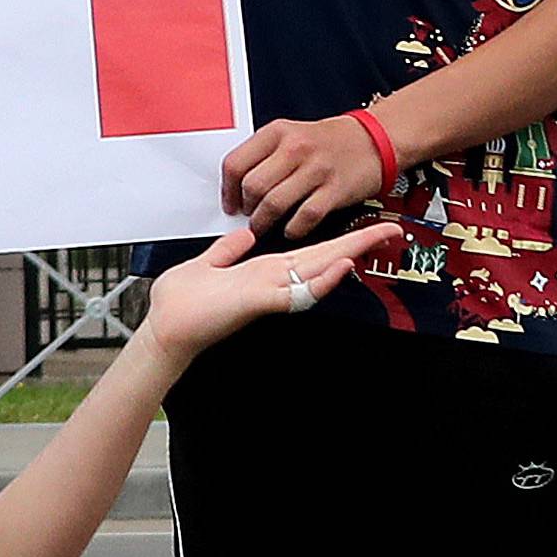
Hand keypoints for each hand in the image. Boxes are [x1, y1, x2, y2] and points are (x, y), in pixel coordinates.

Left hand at [140, 222, 403, 367]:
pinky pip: (296, 293)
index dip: (337, 240)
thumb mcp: (206, 265)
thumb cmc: (182, 304)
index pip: (308, 251)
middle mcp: (271, 280)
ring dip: (348, 256)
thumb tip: (244, 233)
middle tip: (391, 229)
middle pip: (323, 259)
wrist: (164, 329)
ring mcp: (268, 293)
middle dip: (358, 245)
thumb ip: (227, 251)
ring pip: (317, 273)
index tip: (363, 227)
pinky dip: (320, 282)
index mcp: (262, 270)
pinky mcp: (259, 303)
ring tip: (377, 238)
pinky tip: (341, 269)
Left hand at [222, 114, 387, 237]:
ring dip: (263, 222)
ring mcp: (315, 169)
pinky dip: (292, 229)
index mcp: (277, 132)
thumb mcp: (291, 135)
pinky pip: (303, 218)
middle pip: (252, 187)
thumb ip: (264, 156)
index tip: (229, 204)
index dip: (227, 190)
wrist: (375, 140)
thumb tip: (235, 187)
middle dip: (246, 209)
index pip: (236, 163)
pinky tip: (291, 228)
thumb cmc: (329, 142)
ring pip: (273, 204)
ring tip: (263, 226)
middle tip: (248, 217)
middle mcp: (295, 148)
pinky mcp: (334, 190)